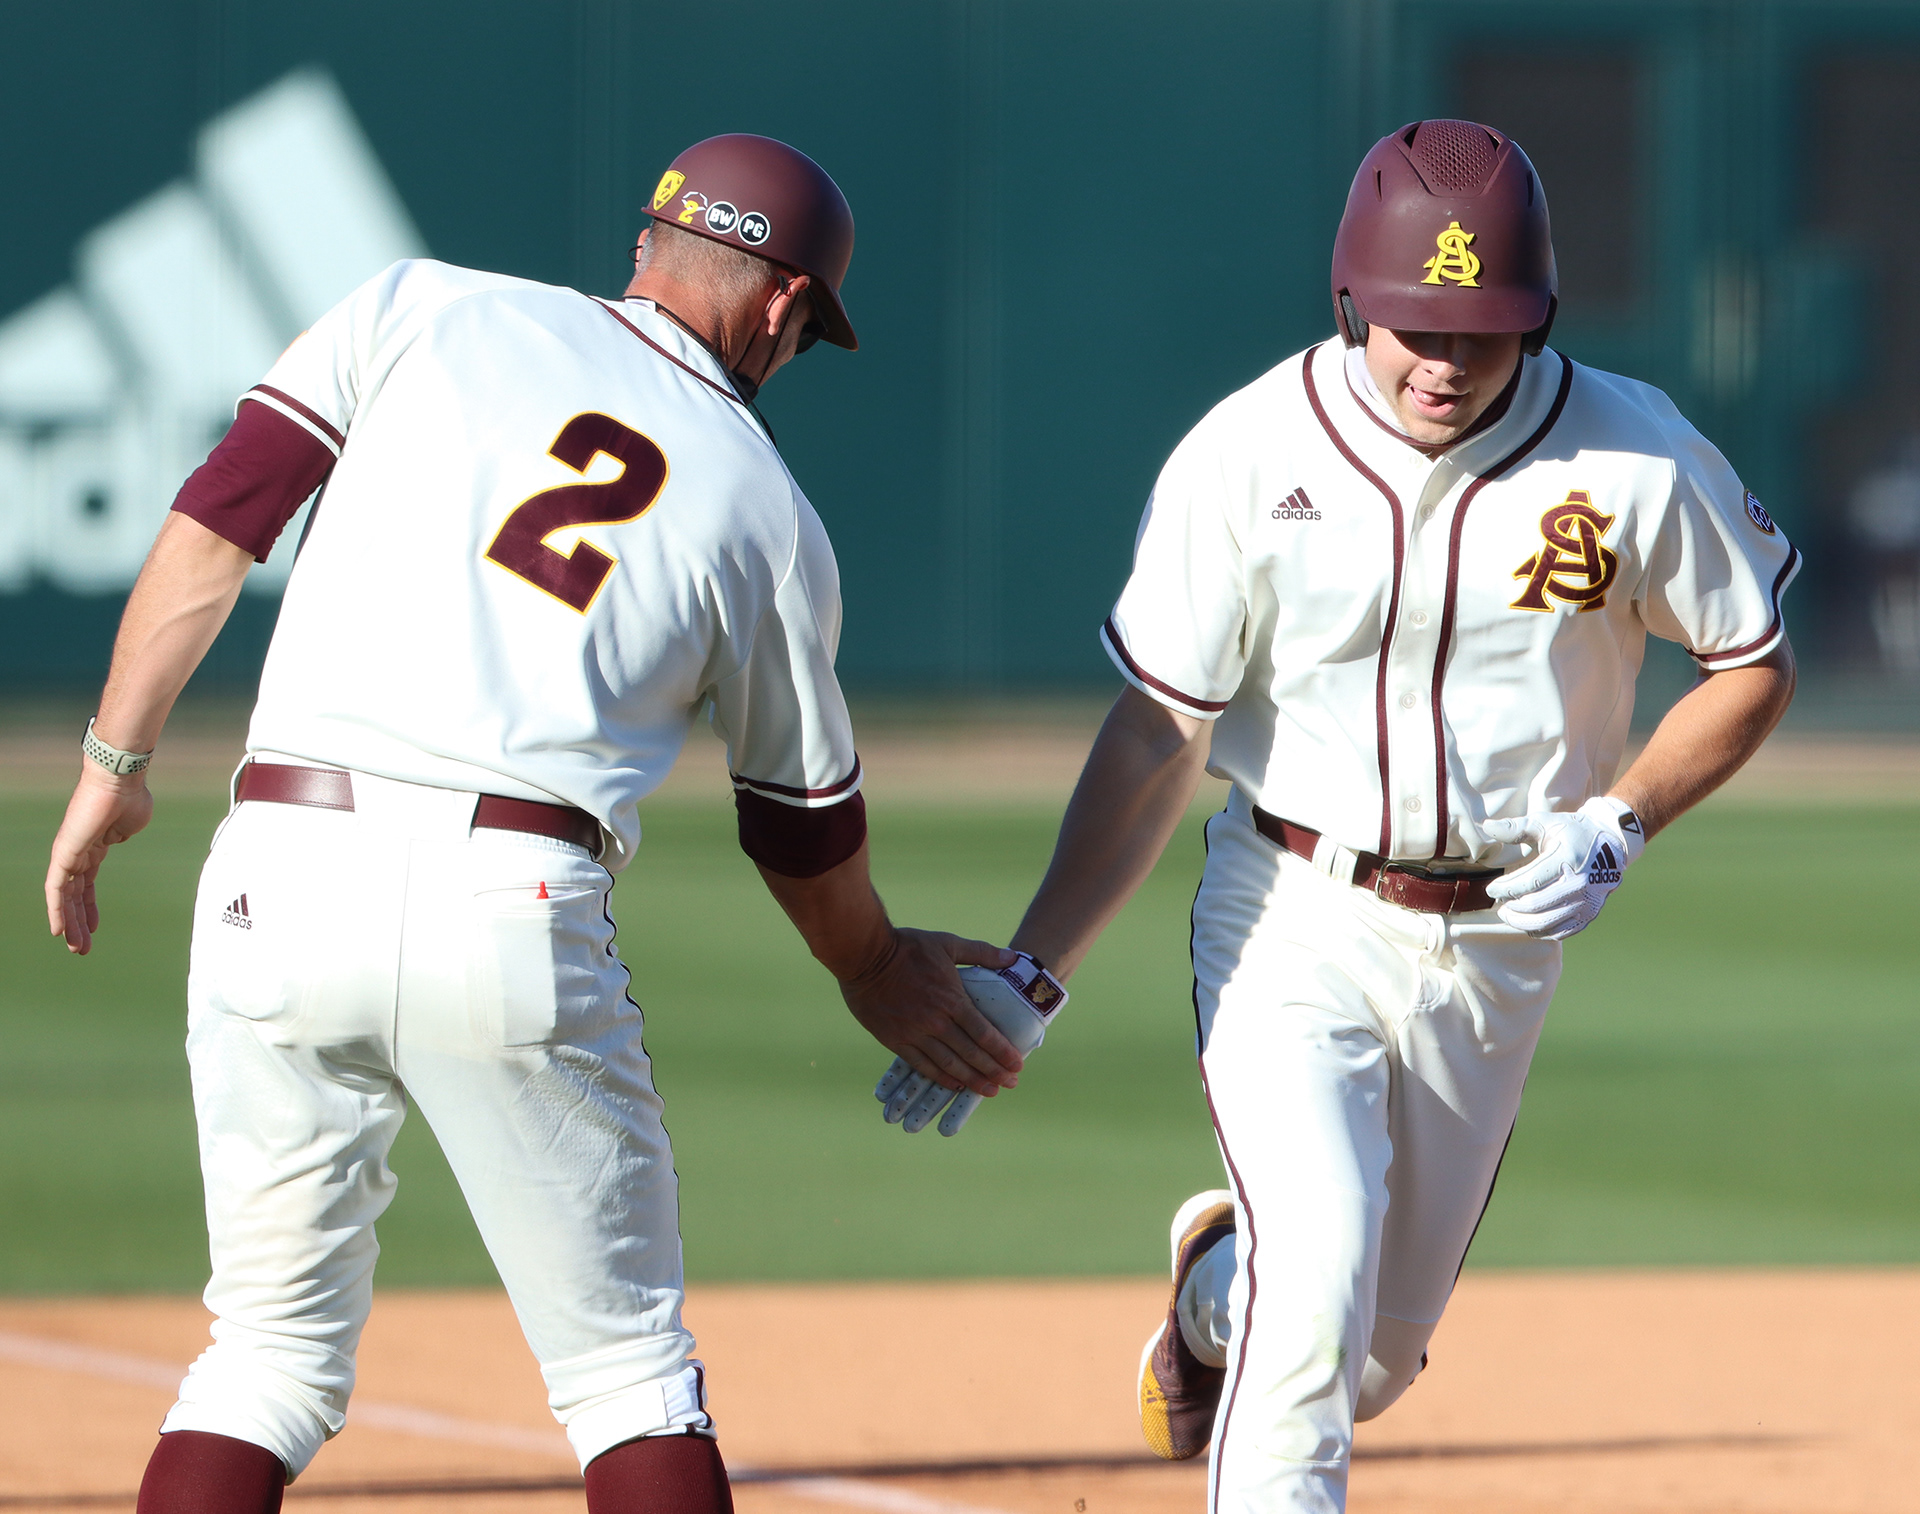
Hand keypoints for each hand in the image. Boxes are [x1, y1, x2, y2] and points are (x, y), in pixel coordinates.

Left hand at [46, 766, 154, 954]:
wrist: (121, 782)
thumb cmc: (131, 798)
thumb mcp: (131, 825)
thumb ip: (123, 835)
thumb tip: (118, 837)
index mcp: (95, 846)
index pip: (87, 884)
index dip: (89, 907)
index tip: (95, 927)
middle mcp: (77, 852)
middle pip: (74, 894)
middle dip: (78, 922)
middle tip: (81, 947)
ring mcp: (69, 853)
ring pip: (64, 896)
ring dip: (70, 923)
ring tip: (76, 947)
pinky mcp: (64, 853)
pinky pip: (57, 887)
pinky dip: (56, 909)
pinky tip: (58, 929)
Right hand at [839, 928, 1022, 1097]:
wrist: (864, 955)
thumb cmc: (907, 946)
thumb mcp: (947, 943)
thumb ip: (982, 952)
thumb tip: (1013, 958)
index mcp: (952, 999)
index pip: (984, 1033)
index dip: (1002, 1052)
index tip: (1017, 1065)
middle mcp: (936, 1021)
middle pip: (971, 1053)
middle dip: (994, 1071)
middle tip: (1010, 1084)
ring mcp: (914, 1033)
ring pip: (949, 1064)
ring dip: (971, 1080)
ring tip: (989, 1091)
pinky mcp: (895, 1040)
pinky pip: (922, 1065)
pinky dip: (940, 1078)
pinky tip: (955, 1085)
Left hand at [1484, 796, 1644, 940]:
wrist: (1611, 844)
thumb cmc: (1572, 832)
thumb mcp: (1546, 823)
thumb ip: (1515, 827)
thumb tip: (1486, 826)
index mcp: (1566, 859)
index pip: (1529, 882)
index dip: (1506, 889)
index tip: (1491, 890)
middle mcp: (1579, 883)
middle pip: (1536, 906)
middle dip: (1512, 909)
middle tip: (1499, 906)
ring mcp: (1586, 901)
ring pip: (1547, 922)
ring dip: (1522, 923)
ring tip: (1508, 915)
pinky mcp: (1590, 913)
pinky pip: (1562, 931)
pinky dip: (1541, 931)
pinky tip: (1528, 924)